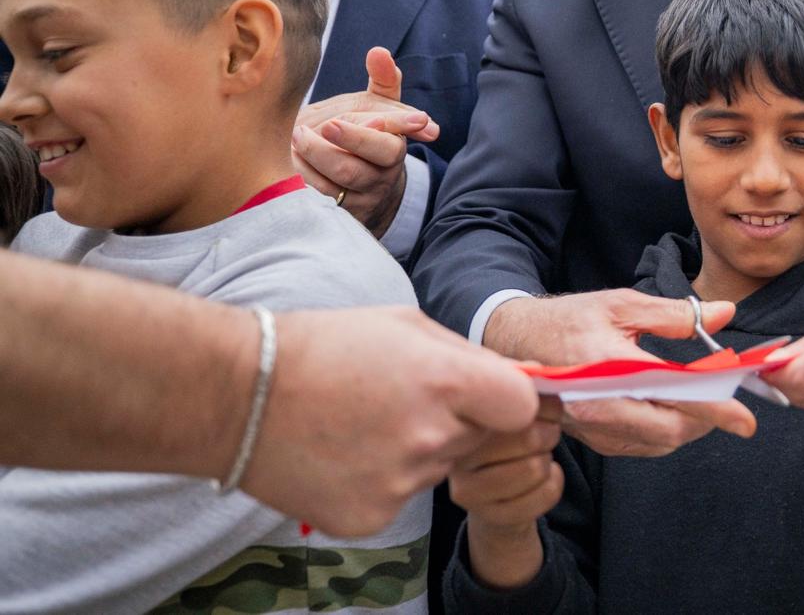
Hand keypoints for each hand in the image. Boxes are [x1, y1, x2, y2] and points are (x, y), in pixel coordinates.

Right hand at [243, 307, 541, 536]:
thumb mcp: (406, 325)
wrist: (238, 394)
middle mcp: (430, 438)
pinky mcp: (371, 518)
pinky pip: (402, 498)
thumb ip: (470, 356)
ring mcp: (401, 485)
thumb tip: (524, 377)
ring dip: (421, 448)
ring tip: (367, 421)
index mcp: (446, 381)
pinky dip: (384, 479)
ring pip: (440, 467)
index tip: (493, 394)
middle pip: (481, 438)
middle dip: (460, 420)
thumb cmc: (325, 346)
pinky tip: (347, 452)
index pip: (523, 407)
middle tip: (407, 399)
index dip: (512, 399)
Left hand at [293, 48, 437, 234]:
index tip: (332, 124)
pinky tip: (287, 161)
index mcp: (392, 150)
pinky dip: (297, 179)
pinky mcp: (337, 216)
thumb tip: (379, 52)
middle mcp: (379, 179)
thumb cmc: (367, 134)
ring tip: (293, 138)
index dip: (361, 137)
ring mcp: (357, 201)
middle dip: (325, 151)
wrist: (365, 185)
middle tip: (302, 132)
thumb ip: (384, 80)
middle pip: (354, 170)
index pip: (386, 147)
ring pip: (329, 186)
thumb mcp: (379, 109)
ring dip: (306, 160)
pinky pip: (312, 200)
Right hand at [451, 397, 565, 589]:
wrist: (491, 495)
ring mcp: (467, 489)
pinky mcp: (487, 515)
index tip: (548, 407)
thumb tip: (539, 372)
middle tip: (547, 432)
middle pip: (528, 435)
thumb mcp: (508, 407)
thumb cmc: (504, 440)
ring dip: (549, 460)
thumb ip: (519, 383)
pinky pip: (545, 494)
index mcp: (461, 418)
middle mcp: (456, 453)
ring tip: (540, 456)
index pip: (512, 403)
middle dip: (550, 432)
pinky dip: (556, 483)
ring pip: (536, 468)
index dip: (543, 404)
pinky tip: (543, 478)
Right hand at [485, 290, 756, 456]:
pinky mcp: (592, 439)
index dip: (714, 409)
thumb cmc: (571, 319)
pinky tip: (671, 408)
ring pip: (658, 443)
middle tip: (724, 397)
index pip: (672, 395)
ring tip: (700, 399)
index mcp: (608, 366)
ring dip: (687, 426)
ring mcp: (593, 428)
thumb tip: (725, 313)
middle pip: (670, 431)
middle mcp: (598, 405)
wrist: (517, 342)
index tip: (745, 420)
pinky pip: (640, 446)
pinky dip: (664, 431)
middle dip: (705, 420)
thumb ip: (676, 314)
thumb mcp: (623, 303)